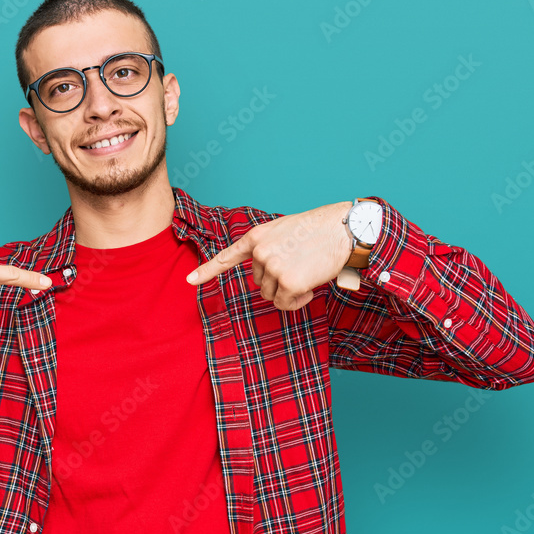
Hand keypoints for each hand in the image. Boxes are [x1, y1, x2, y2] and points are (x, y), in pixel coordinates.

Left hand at [186, 202, 352, 310]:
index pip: (227, 256)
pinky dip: (298, 301)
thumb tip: (264, 279)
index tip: (189, 281)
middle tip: (300, 266)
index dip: (207, 270)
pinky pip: (285, 304)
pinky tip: (310, 286)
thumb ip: (268, 250)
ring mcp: (272, 267)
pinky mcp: (287, 282)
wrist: (344, 230)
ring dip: (288, 292)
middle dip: (278, 282)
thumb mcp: (285, 233)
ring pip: (271, 295)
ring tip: (307, 272)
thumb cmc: (319, 232)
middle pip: (259, 283)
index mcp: (257, 237)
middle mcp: (260, 252)